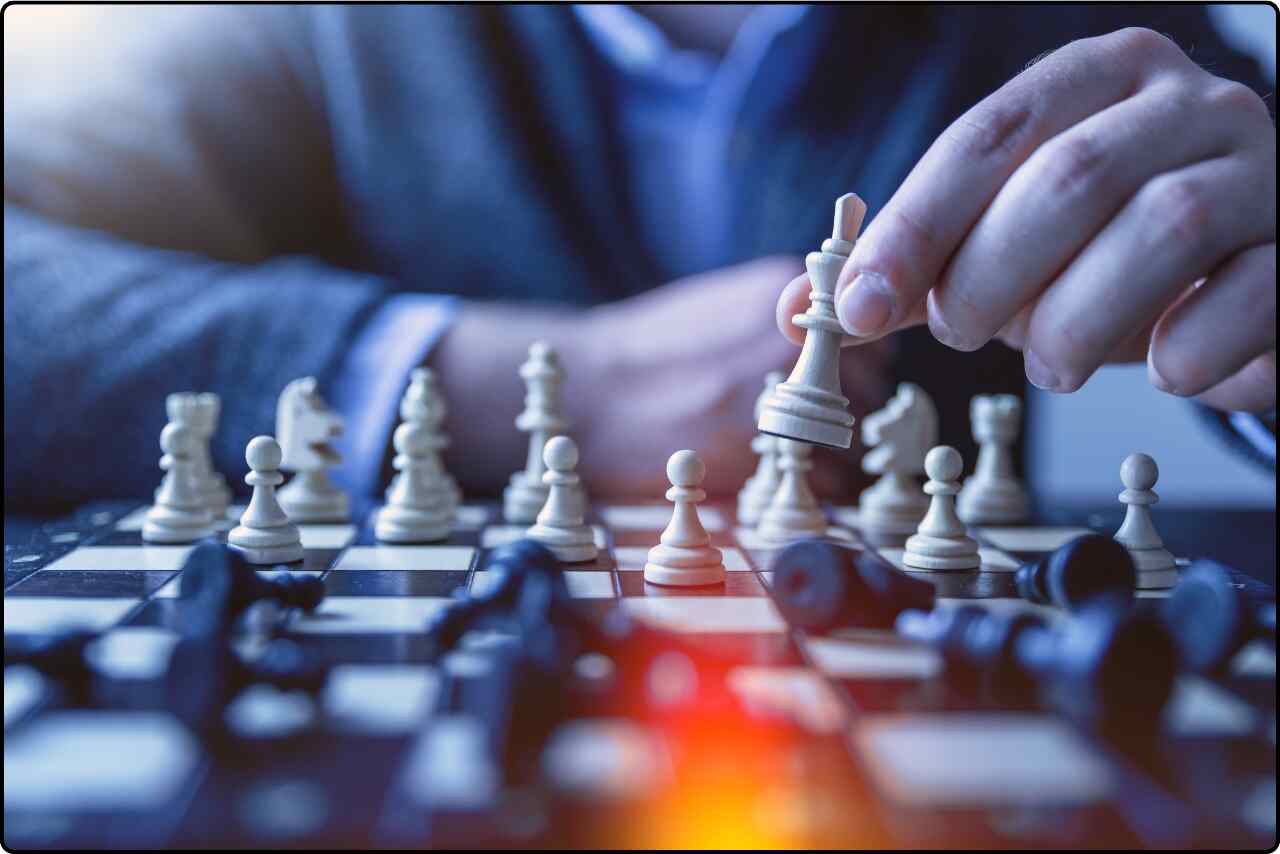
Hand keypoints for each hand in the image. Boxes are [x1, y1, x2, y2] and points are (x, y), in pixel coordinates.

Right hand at [436, 257, 889, 498]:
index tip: (831, 387)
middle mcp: (789, 340)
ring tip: (783, 457)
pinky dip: (812, 490)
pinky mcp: (759, 452)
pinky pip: (825, 482)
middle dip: (843, 413)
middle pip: (867, 388)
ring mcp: (777, 396)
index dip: (855, 369)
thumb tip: (835, 346)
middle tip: (803, 428)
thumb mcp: (720, 306)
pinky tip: (770, 479)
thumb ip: (782, 321)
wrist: (589, 393)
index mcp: (782, 294)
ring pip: (850, 439)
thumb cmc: (648, 354)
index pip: (872, 336)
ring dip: (830, 455)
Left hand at [777, 28, 1275, 412]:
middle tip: (964, 333)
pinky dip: (1185, 350)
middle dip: (991, 276)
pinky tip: (1158, 368)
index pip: (987, 137)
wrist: (1249, 277)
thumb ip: (914, 271)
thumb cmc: (1109, 258)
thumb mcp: (1005, 249)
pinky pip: (1246, 296)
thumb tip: (801, 308)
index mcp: (1096, 81)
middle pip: (1070, 177)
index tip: (859, 306)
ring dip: (1077, 321)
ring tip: (1048, 364)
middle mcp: (1186, 104)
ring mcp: (1261, 168)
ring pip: (1164, 226)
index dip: (914, 226)